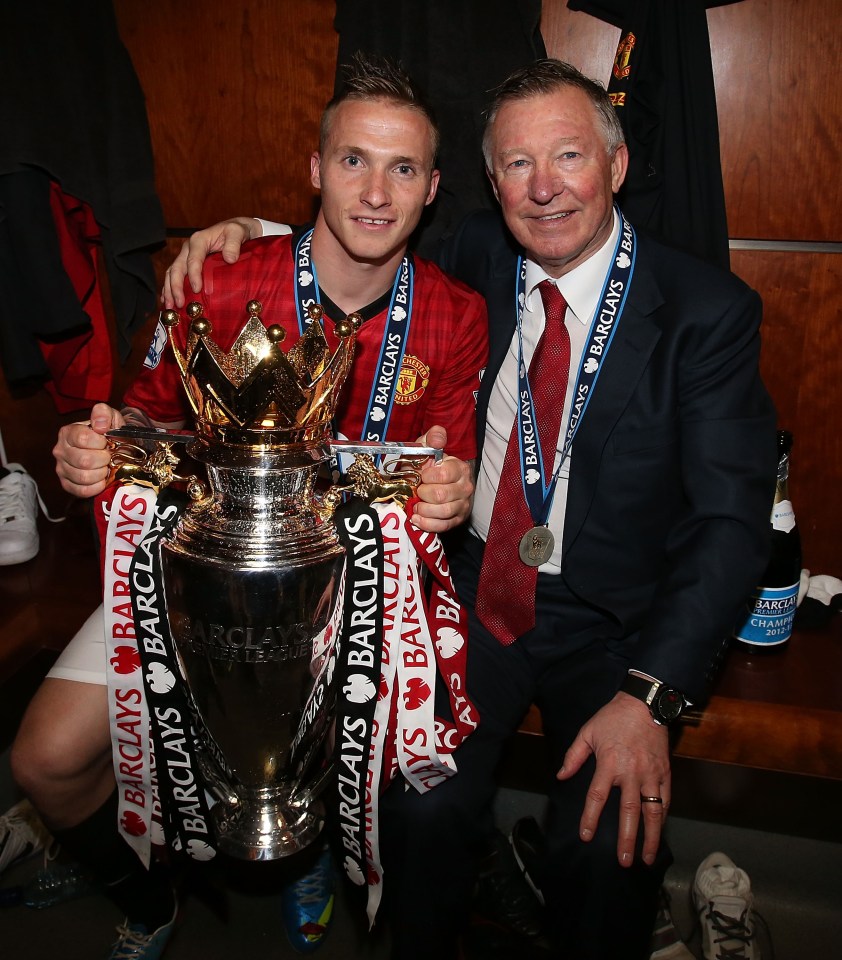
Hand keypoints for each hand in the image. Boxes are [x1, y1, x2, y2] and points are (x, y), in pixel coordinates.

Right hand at [53, 403, 125, 497]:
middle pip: (84, 460)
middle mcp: (60, 450)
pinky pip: (82, 491)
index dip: (101, 442)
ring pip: (83, 477)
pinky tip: (101, 480)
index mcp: (68, 432)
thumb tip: (100, 425)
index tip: (107, 442)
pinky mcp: (66, 484)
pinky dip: (96, 487)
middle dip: (103, 459)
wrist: (110, 450)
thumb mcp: (111, 418)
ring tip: (106, 467)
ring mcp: (61, 468)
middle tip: (108, 456)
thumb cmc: (109, 434)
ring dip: (101, 474)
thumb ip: (105, 414)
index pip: (83, 438)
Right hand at [161, 217, 261, 308]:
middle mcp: (189, 248)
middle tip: (179, 303)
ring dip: (169, 290)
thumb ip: (233, 243)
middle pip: (177, 268)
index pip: (193, 259)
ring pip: (172, 273)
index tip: (196, 289)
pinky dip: (170, 288)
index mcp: (199, 240)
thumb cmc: (236, 231)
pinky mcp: (188, 264)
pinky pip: (175, 276)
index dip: (193, 275)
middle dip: (175, 286)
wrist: (236, 231)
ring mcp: (186, 256)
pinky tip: (168, 301)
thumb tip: (229, 258)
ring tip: (171, 306)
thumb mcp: (237, 232)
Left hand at [410, 426, 473, 532]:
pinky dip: (427, 524)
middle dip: (423, 494)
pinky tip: (417, 518)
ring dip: (423, 510)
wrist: (434, 484)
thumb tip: (438, 435)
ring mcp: (463, 505)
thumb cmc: (428, 467)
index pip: (444, 474)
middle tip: (417, 491)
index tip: (421, 475)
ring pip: (442, 512)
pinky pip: (443, 526)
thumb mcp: (427, 449)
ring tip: (415, 505)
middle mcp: (465, 487)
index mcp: (459, 468)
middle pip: (441, 495)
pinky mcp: (458, 519)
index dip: (427, 476)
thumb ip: (431, 439)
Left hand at [557, 692, 670, 867]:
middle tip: (623, 861)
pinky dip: (662, 817)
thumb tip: (562, 776)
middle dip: (626, 838)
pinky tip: (658, 831)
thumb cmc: (613, 717)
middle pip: (628, 811)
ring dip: (650, 836)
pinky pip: (665, 799)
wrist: (644, 703)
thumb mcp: (587, 731)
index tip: (586, 836)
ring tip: (647, 857)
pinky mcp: (665, 772)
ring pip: (652, 811)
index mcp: (609, 764)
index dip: (590, 818)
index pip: (597, 797)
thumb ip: (574, 756)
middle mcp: (631, 773)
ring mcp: (651, 774)